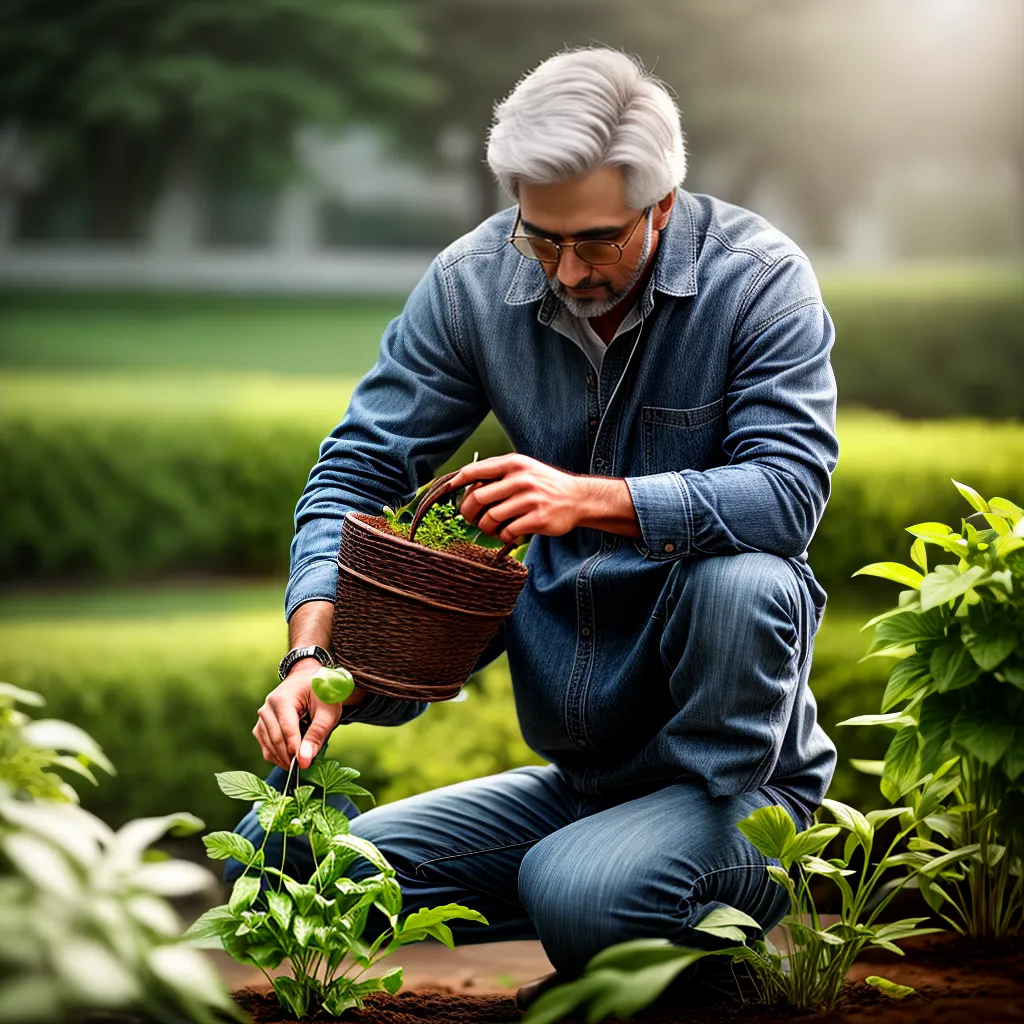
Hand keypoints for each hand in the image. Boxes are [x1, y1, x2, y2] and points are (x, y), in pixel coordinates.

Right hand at [253, 659, 365, 770]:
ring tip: (300, 763)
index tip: (303, 764)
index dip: (295, 747)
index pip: (287, 728)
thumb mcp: (327, 712)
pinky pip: (265, 747)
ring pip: (268, 745)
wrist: (308, 681)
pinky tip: (291, 759)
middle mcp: (267, 707)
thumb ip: (316, 735)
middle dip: (289, 756)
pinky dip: (277, 756)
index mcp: (283, 698)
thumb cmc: (320, 695)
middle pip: (275, 738)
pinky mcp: (261, 726)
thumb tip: (305, 760)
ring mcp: (262, 717)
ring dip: (283, 758)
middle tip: (304, 767)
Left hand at [450, 454, 582, 543]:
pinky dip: (503, 536)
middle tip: (471, 518)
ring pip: (490, 518)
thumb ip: (498, 473)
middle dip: (469, 512)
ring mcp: (529, 499)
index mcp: (513, 464)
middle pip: (478, 498)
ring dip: (487, 527)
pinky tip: (509, 534)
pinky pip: (507, 532)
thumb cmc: (544, 485)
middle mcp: (520, 479)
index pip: (474, 471)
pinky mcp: (537, 519)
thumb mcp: (524, 469)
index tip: (447, 492)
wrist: (578, 498)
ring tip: (493, 528)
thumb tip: (463, 484)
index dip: (456, 482)